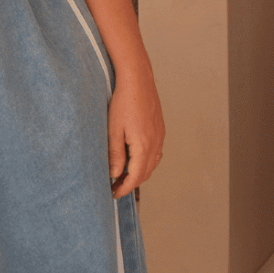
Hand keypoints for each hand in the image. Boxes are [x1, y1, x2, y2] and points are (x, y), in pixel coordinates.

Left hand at [107, 79, 164, 197]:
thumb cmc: (123, 102)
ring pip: (153, 163)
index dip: (125, 188)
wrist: (137, 79)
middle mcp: (155, 142)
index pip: (136, 176)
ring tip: (124, 175)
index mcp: (143, 146)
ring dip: (140, 172)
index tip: (114, 193)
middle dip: (132, 183)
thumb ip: (115, 155)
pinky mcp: (160, 128)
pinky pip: (156, 152)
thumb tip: (116, 174)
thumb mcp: (113, 131)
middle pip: (146, 172)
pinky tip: (136, 158)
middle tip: (116, 186)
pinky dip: (147, 161)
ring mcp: (160, 135)